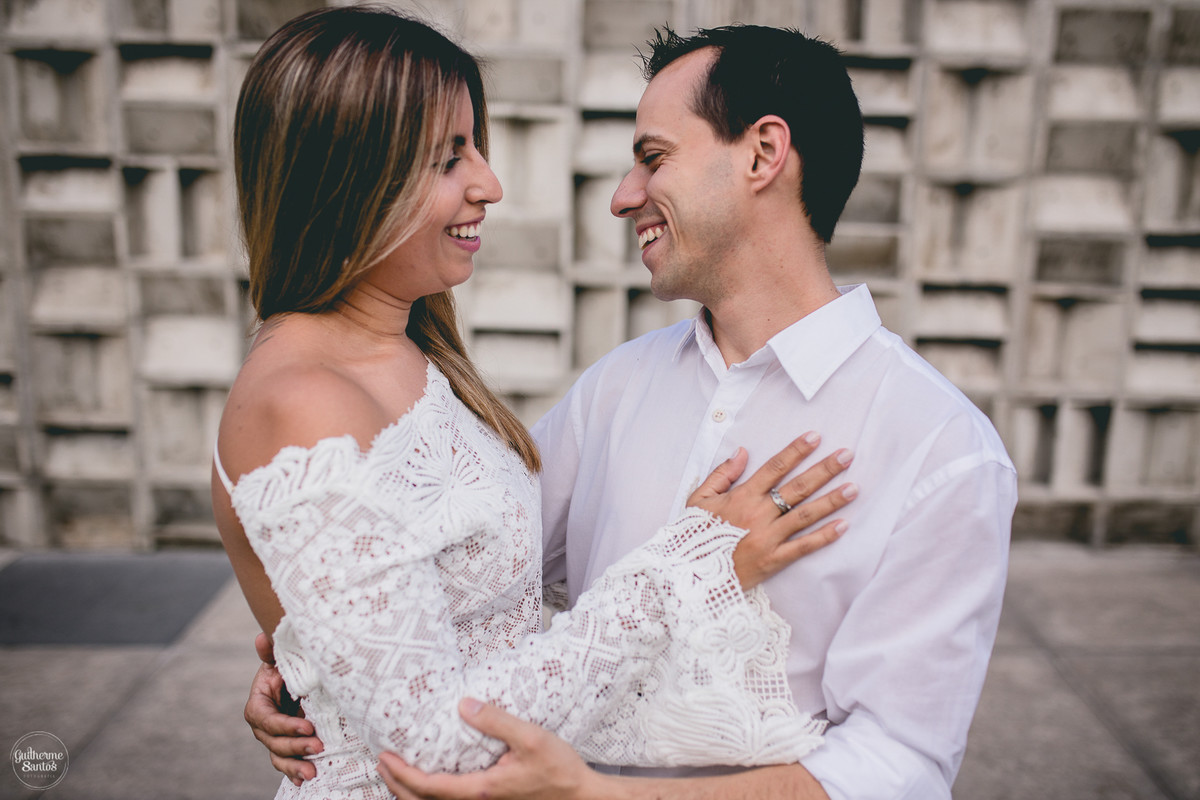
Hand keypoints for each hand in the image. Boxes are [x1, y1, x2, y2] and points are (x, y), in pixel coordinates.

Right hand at [245, 632, 323, 785]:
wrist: (297, 680)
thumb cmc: (288, 668)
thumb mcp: (282, 660)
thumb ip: (271, 652)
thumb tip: (262, 637)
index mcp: (259, 705)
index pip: (267, 720)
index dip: (285, 726)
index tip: (308, 726)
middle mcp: (263, 726)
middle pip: (274, 742)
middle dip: (295, 746)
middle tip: (318, 745)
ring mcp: (274, 738)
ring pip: (279, 756)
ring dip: (294, 766)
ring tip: (312, 772)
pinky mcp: (286, 747)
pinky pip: (286, 763)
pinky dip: (293, 773)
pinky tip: (304, 781)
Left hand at [377, 699, 607, 799]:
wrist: (580, 795)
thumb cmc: (559, 769)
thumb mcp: (529, 737)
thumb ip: (495, 721)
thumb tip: (463, 705)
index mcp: (481, 789)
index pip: (430, 787)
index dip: (403, 774)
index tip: (386, 757)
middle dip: (398, 785)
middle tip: (382, 764)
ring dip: (411, 792)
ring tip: (398, 773)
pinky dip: (432, 793)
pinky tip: (433, 777)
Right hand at [688, 433, 855, 588]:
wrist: (690, 574)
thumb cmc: (693, 535)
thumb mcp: (698, 499)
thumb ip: (721, 474)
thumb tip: (743, 452)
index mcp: (742, 496)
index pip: (774, 467)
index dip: (796, 451)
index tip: (815, 437)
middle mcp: (759, 514)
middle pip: (797, 487)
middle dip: (824, 470)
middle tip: (847, 455)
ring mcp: (768, 538)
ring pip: (806, 515)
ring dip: (831, 500)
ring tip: (854, 487)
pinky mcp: (773, 560)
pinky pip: (803, 547)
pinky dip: (824, 537)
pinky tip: (843, 526)